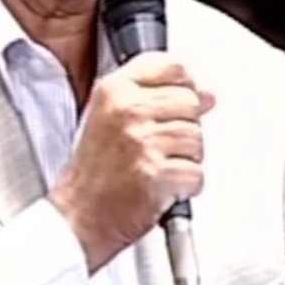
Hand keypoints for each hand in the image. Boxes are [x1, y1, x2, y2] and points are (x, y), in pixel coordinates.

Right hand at [49, 52, 214, 272]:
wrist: (77, 217)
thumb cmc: (93, 172)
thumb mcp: (112, 117)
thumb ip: (157, 97)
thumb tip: (206, 95)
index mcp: (115, 90)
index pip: (174, 67)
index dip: (186, 86)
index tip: (180, 103)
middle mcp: (128, 111)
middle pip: (191, 103)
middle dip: (184, 129)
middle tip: (160, 148)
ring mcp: (143, 141)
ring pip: (197, 139)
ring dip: (185, 160)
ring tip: (157, 168)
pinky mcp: (156, 173)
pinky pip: (197, 174)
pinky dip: (185, 187)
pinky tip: (161, 187)